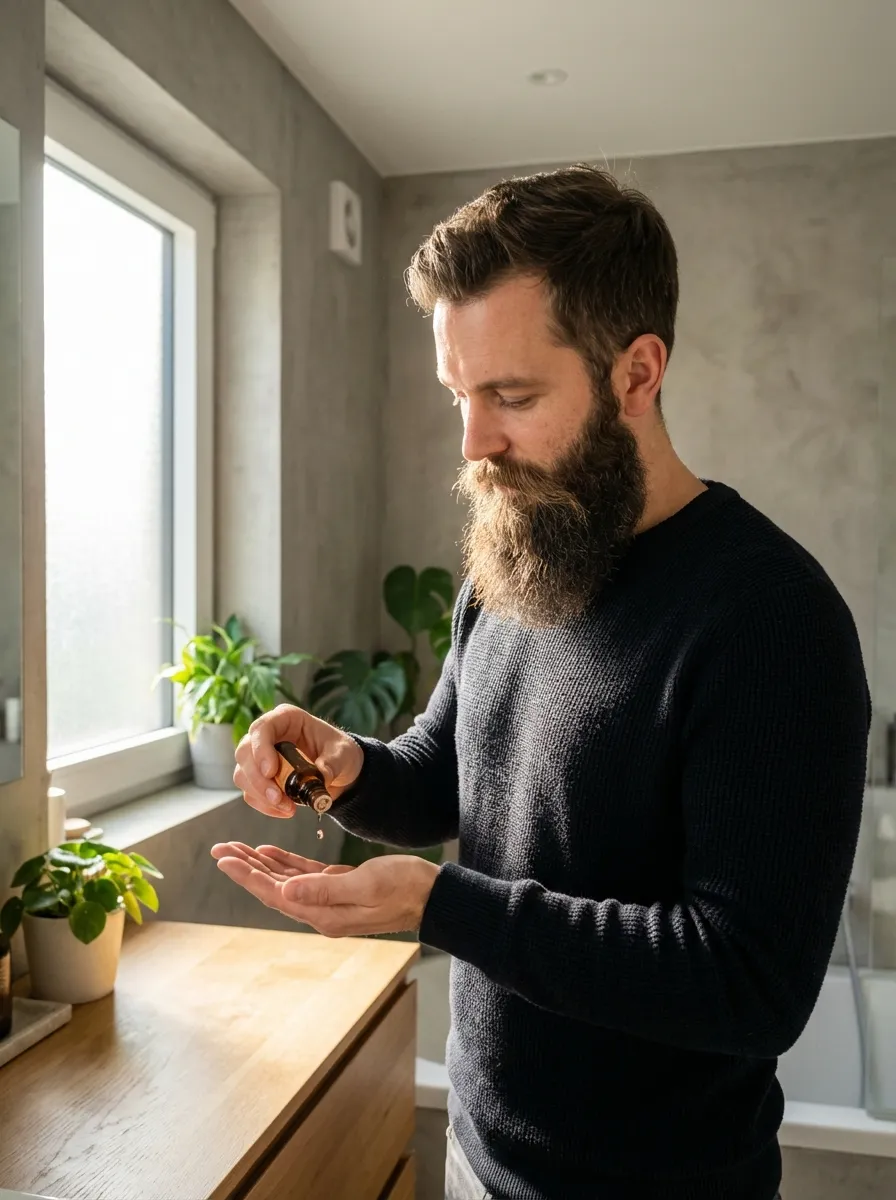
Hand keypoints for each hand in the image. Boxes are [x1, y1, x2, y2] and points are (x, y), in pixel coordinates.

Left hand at [210, 841, 439, 936]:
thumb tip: (285, 892)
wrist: (434, 896)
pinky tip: (268, 851)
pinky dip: (284, 862)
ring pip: (284, 880)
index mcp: (324, 914)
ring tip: (235, 848)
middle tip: (219, 850)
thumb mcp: (366, 885)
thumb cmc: (405, 888)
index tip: (224, 859)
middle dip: (245, 868)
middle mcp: (321, 911)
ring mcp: (329, 900)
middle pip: (272, 888)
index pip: (275, 894)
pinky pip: (303, 875)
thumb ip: (326, 889)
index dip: (247, 876)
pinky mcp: (339, 886)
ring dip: (259, 864)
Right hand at [233, 704, 364, 819]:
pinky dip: (265, 805)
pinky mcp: (260, 778)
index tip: (270, 772)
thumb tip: (319, 778)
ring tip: (288, 807)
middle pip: (245, 753)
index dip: (260, 749)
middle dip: (258, 779)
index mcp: (286, 719)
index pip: (262, 728)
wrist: (340, 771)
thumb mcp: (343, 754)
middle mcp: (268, 735)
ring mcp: (260, 757)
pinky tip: (285, 810)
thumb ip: (331, 764)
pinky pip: (251, 793)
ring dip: (261, 795)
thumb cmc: (339, 752)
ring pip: (243, 775)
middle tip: (278, 797)